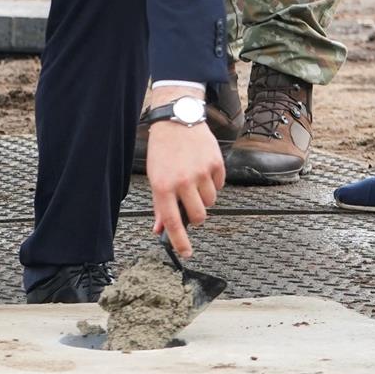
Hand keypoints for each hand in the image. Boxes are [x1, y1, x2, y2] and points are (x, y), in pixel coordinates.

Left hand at [142, 88, 224, 258]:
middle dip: (196, 216)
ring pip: (211, 201)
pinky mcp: (216, 163)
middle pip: (199, 216)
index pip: (172, 221)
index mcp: (163, 186)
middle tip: (190, 204)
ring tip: (195, 179)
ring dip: (204, 196)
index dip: (180, 241)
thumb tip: (160, 229)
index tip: (186, 253)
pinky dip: (213, 182)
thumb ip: (160, 205)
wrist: (177, 120)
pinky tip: (203, 169)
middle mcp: (183, 181)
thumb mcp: (155, 177)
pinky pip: (220, 185)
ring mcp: (201, 172)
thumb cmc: (163, 150)